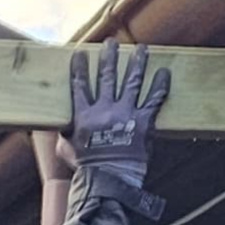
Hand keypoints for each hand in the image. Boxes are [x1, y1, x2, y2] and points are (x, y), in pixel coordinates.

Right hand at [56, 37, 169, 187]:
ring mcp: (125, 115)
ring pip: (131, 82)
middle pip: (106, 77)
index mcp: (83, 116)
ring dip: (137, 63)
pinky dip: (160, 86)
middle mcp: (104, 111)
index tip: (80, 52)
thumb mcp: (68, 150)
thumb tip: (60, 128)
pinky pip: (154, 100)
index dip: (79, 68)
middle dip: (109, 57)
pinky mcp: (143, 123)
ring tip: (141, 49)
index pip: (79, 85)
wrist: (109, 180)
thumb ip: (65, 134)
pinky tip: (164, 73)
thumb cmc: (87, 168)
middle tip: (112, 44)